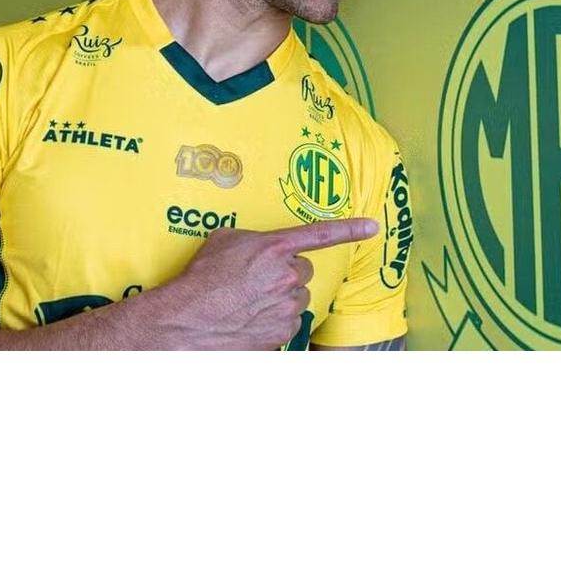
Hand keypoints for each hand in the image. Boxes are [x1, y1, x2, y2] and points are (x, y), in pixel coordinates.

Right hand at [165, 217, 379, 349]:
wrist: (187, 318)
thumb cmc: (202, 278)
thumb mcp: (225, 241)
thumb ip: (255, 240)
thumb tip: (262, 248)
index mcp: (275, 248)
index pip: (321, 235)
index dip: (350, 229)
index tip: (373, 227)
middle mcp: (287, 276)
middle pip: (303, 272)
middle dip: (286, 274)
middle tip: (258, 280)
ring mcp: (287, 307)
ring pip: (297, 299)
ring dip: (281, 299)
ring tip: (249, 302)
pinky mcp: (283, 333)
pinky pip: (290, 324)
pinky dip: (275, 321)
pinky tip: (251, 319)